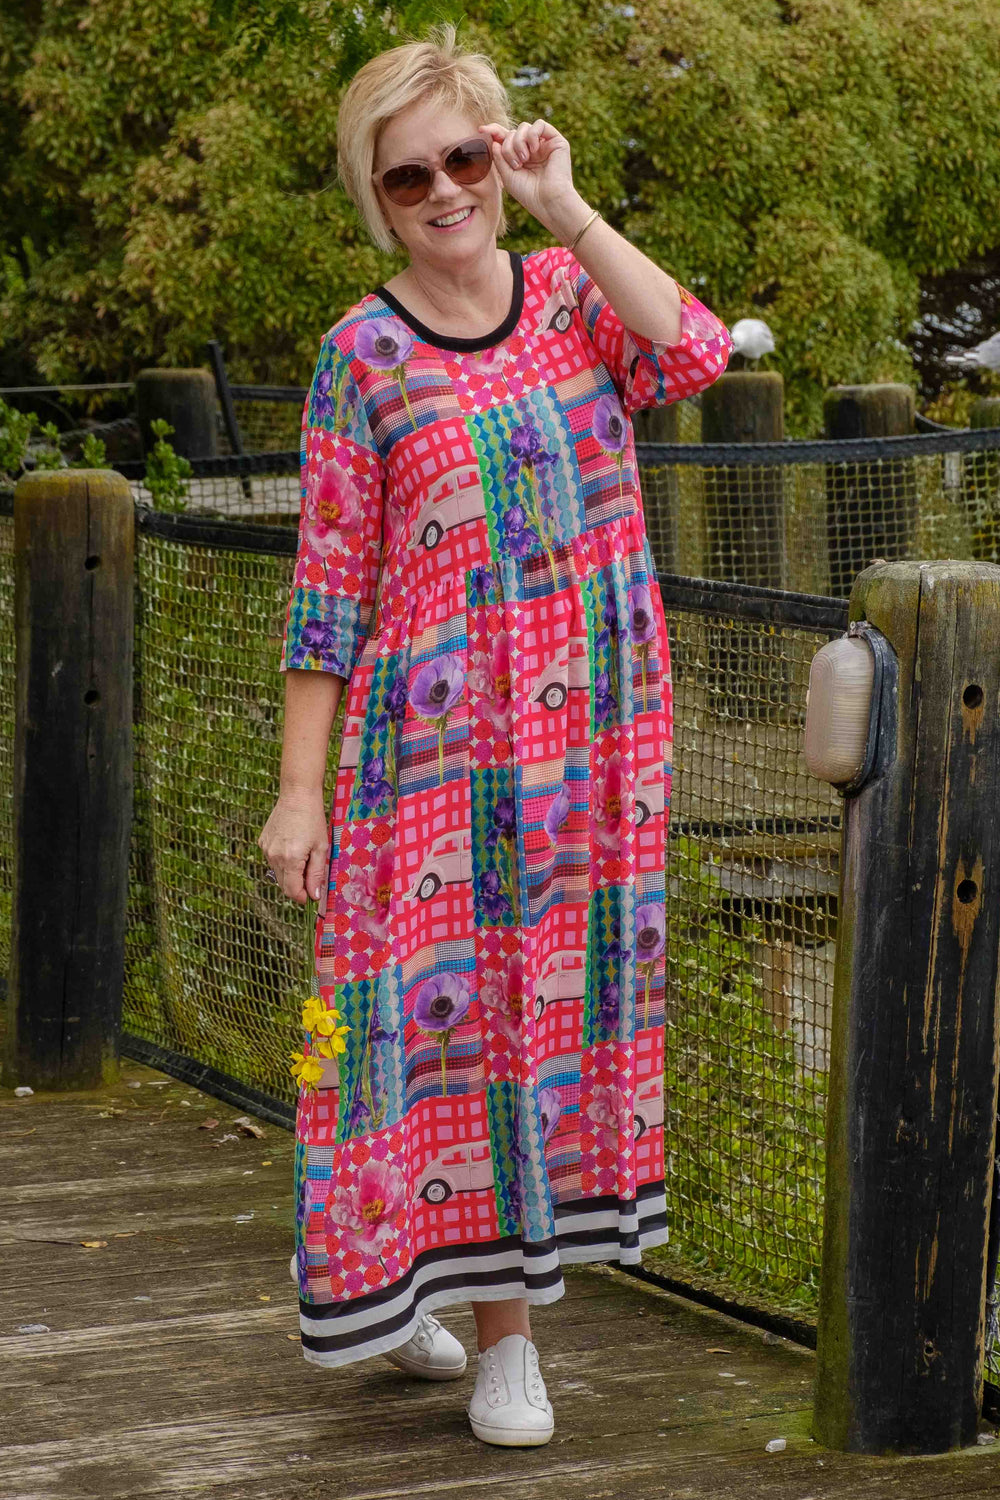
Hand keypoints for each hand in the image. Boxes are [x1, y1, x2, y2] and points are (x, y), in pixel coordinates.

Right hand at [258, 791, 329, 908]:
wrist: (297, 796)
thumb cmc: (313, 820)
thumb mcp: (321, 848)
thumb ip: (316, 874)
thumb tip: (314, 895)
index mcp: (290, 859)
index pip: (292, 891)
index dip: (302, 897)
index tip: (312, 896)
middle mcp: (274, 856)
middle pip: (284, 884)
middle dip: (298, 885)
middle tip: (311, 871)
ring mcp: (266, 849)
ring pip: (278, 873)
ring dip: (290, 872)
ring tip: (303, 853)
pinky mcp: (262, 842)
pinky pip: (272, 860)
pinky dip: (283, 860)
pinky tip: (292, 845)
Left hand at [477, 118, 578, 228]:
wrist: (549, 201)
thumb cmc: (529, 193)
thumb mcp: (507, 175)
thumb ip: (499, 157)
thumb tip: (494, 140)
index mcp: (520, 157)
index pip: (506, 138)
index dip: (493, 131)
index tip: (481, 130)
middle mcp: (532, 149)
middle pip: (512, 132)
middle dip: (508, 147)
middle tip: (515, 164)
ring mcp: (544, 144)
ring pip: (524, 127)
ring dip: (518, 142)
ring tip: (524, 160)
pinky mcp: (557, 141)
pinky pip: (540, 124)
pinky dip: (532, 134)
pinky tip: (533, 150)